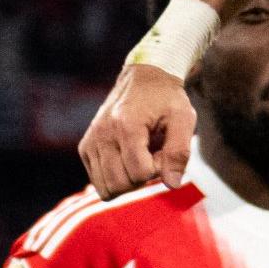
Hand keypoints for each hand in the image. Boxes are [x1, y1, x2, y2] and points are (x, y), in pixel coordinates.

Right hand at [79, 63, 195, 196]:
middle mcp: (103, 134)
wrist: (145, 79)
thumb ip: (179, 152)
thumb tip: (171, 184)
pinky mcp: (85, 148)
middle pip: (121, 184)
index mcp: (126, 125)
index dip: (158, 168)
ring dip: (128, 181)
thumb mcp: (183, 120)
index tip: (163, 150)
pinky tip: (126, 158)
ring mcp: (91, 141)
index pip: (140, 173)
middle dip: (142, 178)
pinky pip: (98, 182)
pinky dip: (114, 178)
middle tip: (152, 155)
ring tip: (139, 157)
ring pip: (106, 188)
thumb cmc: (167, 100)